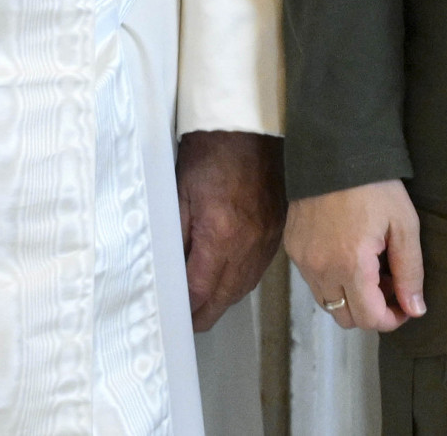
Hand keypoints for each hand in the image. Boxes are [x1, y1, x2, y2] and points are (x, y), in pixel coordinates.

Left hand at [176, 131, 284, 331]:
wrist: (251, 127)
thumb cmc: (211, 152)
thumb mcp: (180, 193)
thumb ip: (175, 237)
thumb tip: (170, 272)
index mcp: (221, 235)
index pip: (200, 291)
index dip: (186, 309)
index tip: (175, 318)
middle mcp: (248, 245)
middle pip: (224, 298)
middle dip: (204, 312)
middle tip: (187, 320)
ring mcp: (267, 240)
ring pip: (243, 288)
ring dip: (222, 299)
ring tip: (203, 304)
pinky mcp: (276, 232)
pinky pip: (257, 270)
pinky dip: (240, 281)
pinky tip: (227, 280)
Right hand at [283, 179, 423, 332]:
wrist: (335, 151)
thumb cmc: (374, 186)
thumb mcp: (404, 225)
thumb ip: (410, 271)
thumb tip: (415, 310)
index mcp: (350, 265)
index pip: (368, 319)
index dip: (391, 319)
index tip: (405, 305)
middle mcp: (320, 269)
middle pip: (346, 318)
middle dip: (371, 310)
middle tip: (388, 283)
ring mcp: (302, 259)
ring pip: (327, 302)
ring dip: (350, 297)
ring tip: (369, 267)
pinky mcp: (292, 247)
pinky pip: (313, 280)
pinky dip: (332, 279)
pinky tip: (348, 254)